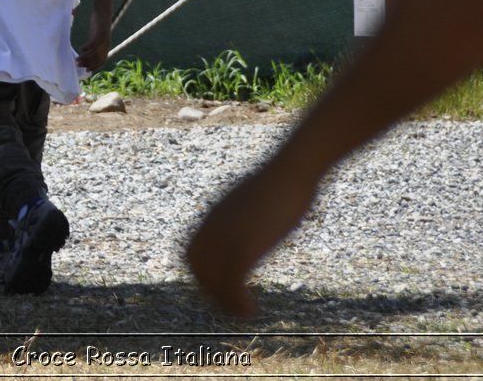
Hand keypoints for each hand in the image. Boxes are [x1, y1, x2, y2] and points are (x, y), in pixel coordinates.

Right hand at [77, 23, 110, 72]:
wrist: (103, 14)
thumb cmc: (99, 26)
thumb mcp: (98, 37)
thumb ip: (95, 45)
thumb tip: (87, 51)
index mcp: (106, 48)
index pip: (102, 61)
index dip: (95, 67)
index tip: (87, 71)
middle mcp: (106, 46)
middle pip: (97, 59)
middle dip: (88, 64)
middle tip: (78, 65)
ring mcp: (103, 40)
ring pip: (94, 53)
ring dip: (85, 58)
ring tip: (77, 59)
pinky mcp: (99, 34)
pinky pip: (92, 44)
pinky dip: (86, 48)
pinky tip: (80, 49)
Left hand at [184, 159, 319, 315]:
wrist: (291, 170)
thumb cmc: (282, 181)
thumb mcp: (255, 198)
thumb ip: (247, 212)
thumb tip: (256, 215)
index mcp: (215, 216)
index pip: (191, 252)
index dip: (201, 273)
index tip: (220, 286)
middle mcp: (213, 227)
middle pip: (196, 268)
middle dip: (210, 290)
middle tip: (232, 303)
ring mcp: (226, 238)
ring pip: (211, 280)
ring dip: (225, 302)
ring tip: (243, 311)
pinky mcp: (243, 248)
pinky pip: (231, 284)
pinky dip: (237, 302)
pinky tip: (252, 310)